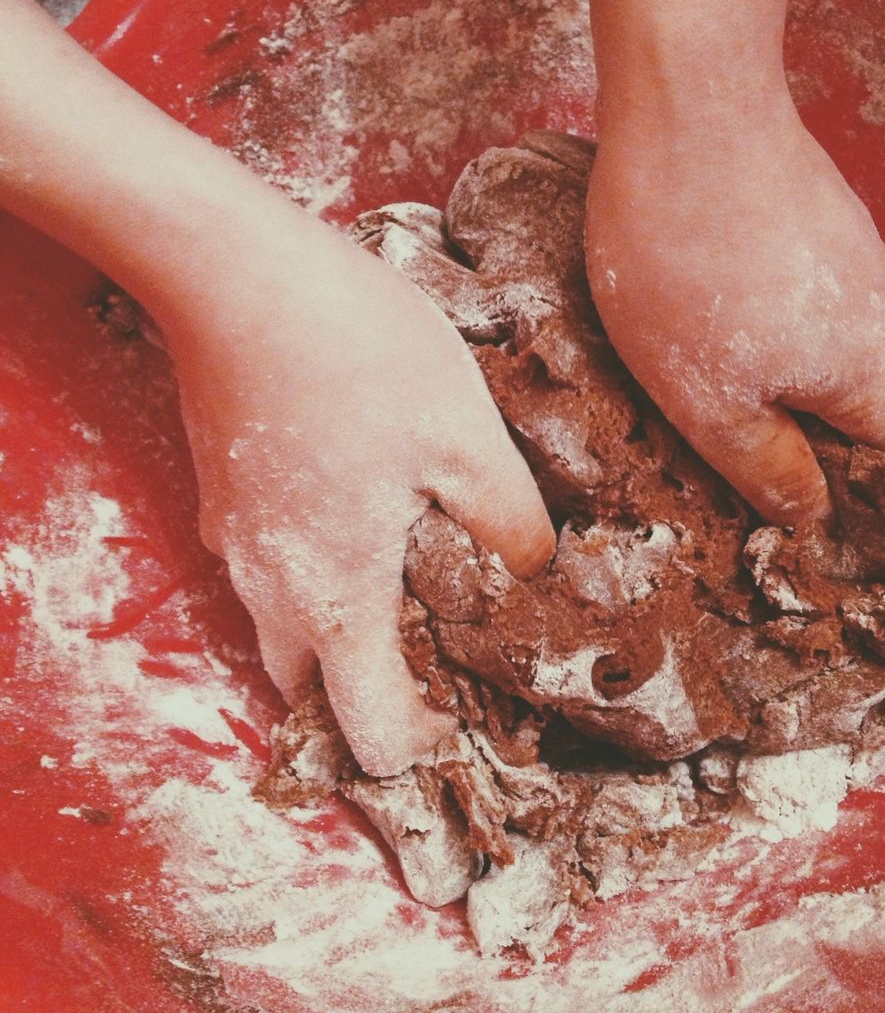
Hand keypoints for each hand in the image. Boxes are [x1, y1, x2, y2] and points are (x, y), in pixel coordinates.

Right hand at [168, 209, 554, 775]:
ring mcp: (234, 540)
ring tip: (415, 568)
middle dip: (377, 688)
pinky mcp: (225, 491)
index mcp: (333, 601)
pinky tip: (366, 504)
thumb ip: (510, 525)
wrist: (234, 272)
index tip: (468, 706)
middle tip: (444, 640)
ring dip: (347, 626)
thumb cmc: (356, 355)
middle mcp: (268, 589)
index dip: (424, 740)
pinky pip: (271, 566)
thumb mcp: (465, 440)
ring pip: (288, 626)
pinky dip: (317, 571)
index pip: (369, 735)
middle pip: (317, 688)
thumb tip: (531, 575)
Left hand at [586, 90, 884, 524]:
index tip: (773, 488)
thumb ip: (766, 467)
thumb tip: (808, 517)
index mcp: (877, 374)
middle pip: (849, 403)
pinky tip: (699, 296)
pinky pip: (796, 290)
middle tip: (710, 422)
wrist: (689, 109)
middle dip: (785, 426)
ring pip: (817, 343)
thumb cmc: (688, 262)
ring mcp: (856, 256)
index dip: (834, 492)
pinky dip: (755, 310)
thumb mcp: (708, 400)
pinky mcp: (818, 215)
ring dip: (762, 363)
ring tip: (692, 352)